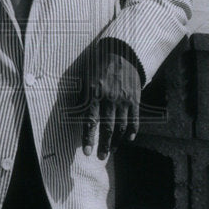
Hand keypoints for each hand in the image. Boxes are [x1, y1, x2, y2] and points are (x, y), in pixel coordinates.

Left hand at [81, 40, 142, 159]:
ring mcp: (124, 100)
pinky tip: (129, 139)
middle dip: (104, 145)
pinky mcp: (135, 99)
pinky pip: (135, 118)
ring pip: (122, 126)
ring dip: (117, 141)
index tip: (86, 152)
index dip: (88, 138)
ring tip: (113, 150)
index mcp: (95, 94)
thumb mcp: (84, 78)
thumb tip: (72, 114)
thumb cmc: (98, 65)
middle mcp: (110, 99)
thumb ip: (80, 97)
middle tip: (101, 157)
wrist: (121, 52)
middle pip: (108, 127)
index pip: (90, 121)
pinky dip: (132, 130)